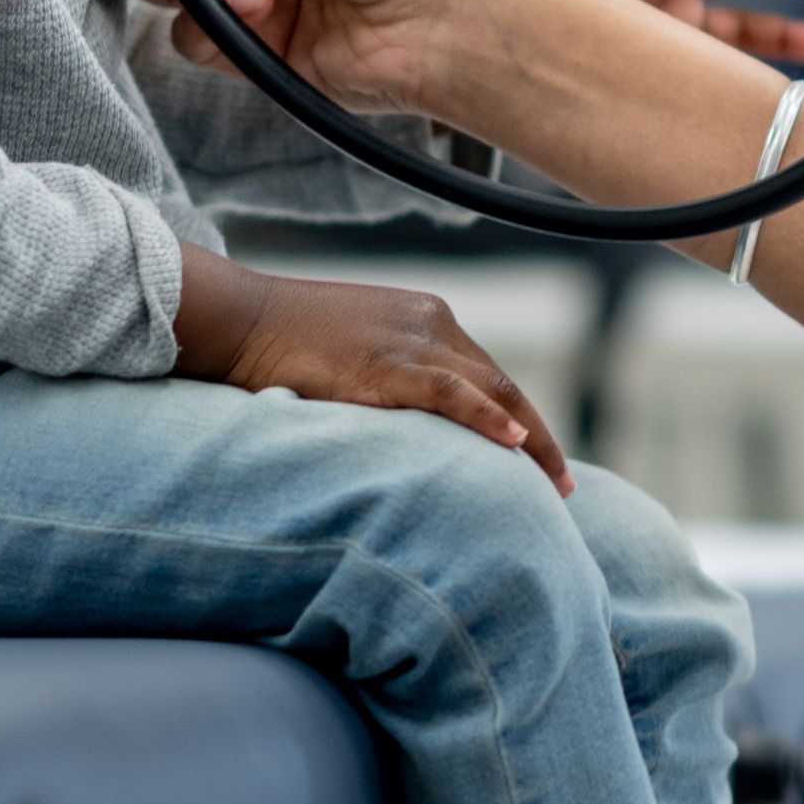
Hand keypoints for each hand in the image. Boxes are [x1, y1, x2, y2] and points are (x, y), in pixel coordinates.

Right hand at [172, 242, 567, 492]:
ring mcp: (412, 341)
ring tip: (553, 484)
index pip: (488, 375)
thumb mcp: (356, 356)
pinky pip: (452, 393)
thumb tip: (412, 431)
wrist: (242, 321)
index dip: (518, 418)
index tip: (538, 458)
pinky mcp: (388, 364)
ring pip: (491, 390)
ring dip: (528, 440)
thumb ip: (392, 381)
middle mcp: (431, 323)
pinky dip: (487, 418)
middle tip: (561, 484)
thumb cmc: (286, 345)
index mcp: (427, 318)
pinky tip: (513, 444)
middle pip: (502, 384)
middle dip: (536, 436)